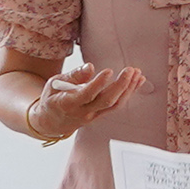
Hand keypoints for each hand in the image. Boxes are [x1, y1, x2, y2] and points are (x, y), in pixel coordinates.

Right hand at [29, 61, 147, 139]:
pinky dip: (128, 93)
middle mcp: (83, 112)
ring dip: (128, 89)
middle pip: (105, 101)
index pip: (86, 94)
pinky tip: (137, 82)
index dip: (99, 83)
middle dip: (120, 86)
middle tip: (131, 70)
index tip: (109, 71)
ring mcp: (93, 116)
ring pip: (114, 105)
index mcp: (68, 103)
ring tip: (138, 74)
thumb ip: (73, 76)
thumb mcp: (54, 83)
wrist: (51, 122)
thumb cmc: (52, 99)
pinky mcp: (100, 115)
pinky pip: (116, 105)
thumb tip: (90, 67)